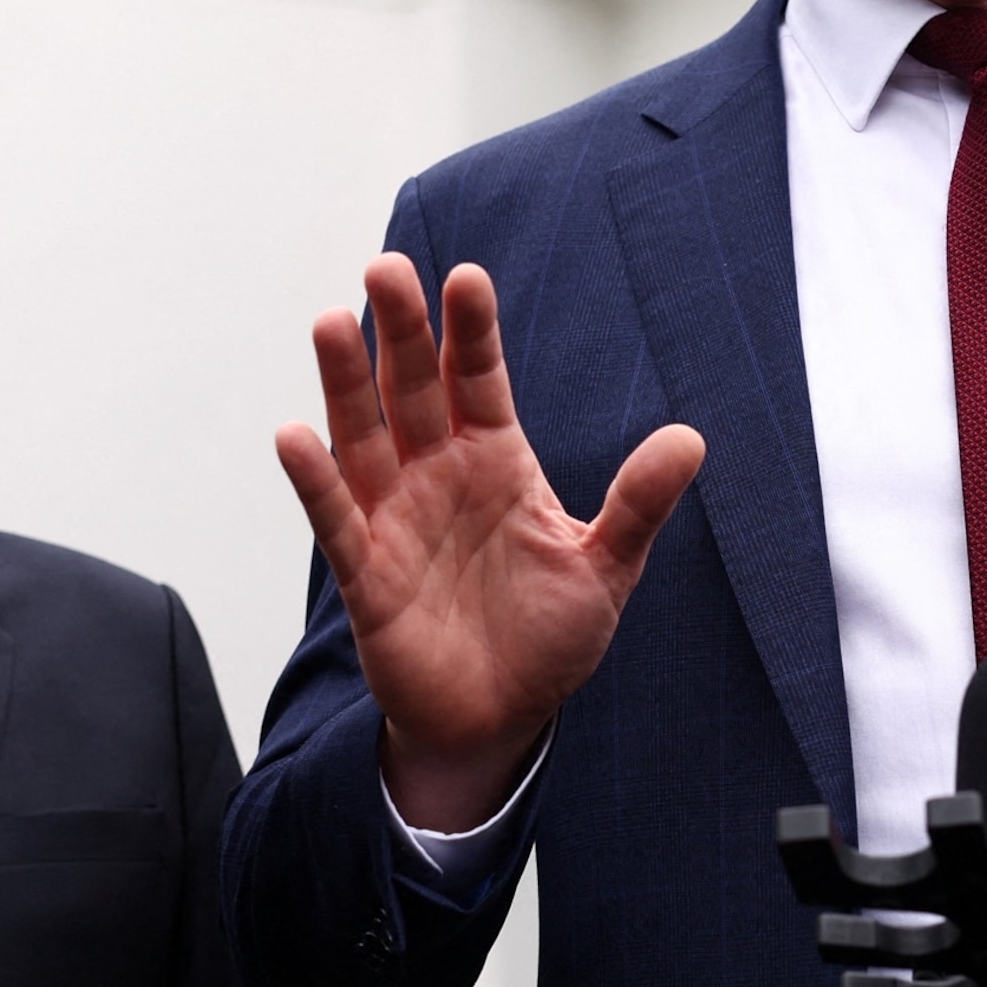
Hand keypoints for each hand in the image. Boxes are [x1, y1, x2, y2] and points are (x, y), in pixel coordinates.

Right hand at [277, 256, 705, 830]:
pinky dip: (314, 480)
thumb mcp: (604, 567)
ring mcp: (396, 519)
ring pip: (364, 437)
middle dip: (400, 330)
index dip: (470, 331)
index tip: (465, 278)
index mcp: (496, 460)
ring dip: (345, 384)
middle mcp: (438, 475)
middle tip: (387, 267)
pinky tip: (294, 435)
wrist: (501, 719)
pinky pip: (336, 520)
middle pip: (412, 389)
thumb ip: (638, 504)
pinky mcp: (366, 575)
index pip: (479, 380)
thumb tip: (692, 438)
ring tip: (328, 323)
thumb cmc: (550, 637)